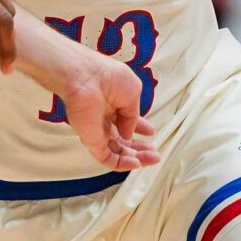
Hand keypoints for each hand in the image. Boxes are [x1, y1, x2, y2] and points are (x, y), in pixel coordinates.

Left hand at [57, 50, 157, 171]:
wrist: (85, 78)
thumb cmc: (106, 76)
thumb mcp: (133, 91)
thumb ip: (134, 115)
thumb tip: (130, 133)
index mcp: (113, 103)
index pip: (126, 120)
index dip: (140, 127)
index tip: (151, 132)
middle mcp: (103, 118)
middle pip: (123, 139)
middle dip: (140, 147)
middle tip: (154, 152)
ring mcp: (97, 131)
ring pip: (117, 151)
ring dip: (136, 158)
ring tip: (153, 159)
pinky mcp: (91, 141)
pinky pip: (106, 158)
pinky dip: (122, 164)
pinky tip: (136, 163)